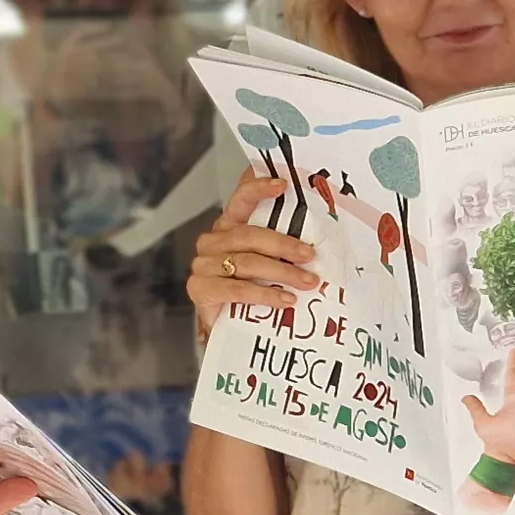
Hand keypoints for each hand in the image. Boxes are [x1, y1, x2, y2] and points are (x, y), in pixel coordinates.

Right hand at [187, 168, 319, 331]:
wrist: (226, 329)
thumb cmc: (247, 290)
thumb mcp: (265, 265)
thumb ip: (280, 249)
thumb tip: (315, 243)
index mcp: (228, 227)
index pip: (241, 200)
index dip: (259, 190)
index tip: (283, 185)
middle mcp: (213, 241)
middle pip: (249, 235)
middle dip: (284, 245)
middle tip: (309, 255)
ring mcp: (203, 265)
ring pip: (246, 262)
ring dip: (281, 272)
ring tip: (305, 282)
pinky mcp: (200, 288)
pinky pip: (238, 289)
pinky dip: (265, 294)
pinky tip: (284, 298)